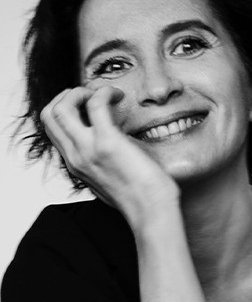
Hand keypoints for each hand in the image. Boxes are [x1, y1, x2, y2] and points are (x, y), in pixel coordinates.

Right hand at [40, 86, 179, 226]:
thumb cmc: (140, 196)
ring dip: (80, 92)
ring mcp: (88, 150)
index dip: (66, 109)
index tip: (89, 104)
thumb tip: (118, 142)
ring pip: (60, 108)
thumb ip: (103, 160)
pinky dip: (105, 91)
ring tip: (103, 95)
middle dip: (67, 95)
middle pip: (48, 115)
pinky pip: (96, 103)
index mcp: (75, 164)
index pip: (53, 128)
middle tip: (92, 95)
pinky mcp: (108, 142)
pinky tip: (119, 96)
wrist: (152, 210)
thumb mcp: (111, 177)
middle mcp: (75, 157)